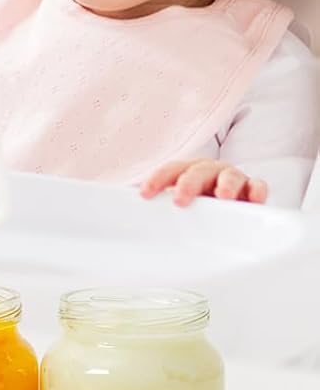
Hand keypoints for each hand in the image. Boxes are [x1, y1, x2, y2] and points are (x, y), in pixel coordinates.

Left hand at [140, 159, 269, 205]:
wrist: (231, 205)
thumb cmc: (198, 205)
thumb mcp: (180, 204)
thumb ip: (163, 208)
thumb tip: (133, 219)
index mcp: (187, 171)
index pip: (170, 170)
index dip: (157, 179)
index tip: (145, 194)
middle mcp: (210, 171)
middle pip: (197, 171)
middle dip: (188, 183)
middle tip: (180, 201)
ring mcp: (233, 179)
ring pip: (230, 175)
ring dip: (225, 184)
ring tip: (222, 197)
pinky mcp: (253, 190)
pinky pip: (258, 186)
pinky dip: (257, 191)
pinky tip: (255, 201)